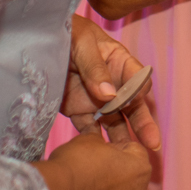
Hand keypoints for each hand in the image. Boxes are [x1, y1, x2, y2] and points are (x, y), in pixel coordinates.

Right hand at [37, 132, 153, 189]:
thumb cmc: (74, 165)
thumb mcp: (89, 139)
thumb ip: (102, 140)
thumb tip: (99, 141)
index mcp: (140, 168)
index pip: (134, 151)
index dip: (116, 147)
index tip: (100, 150)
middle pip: (130, 177)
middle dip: (116, 171)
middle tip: (92, 168)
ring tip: (84, 187)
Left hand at [62, 14, 161, 149]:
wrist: (36, 39)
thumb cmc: (67, 32)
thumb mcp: (83, 44)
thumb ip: (95, 68)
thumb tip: (110, 95)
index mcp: (120, 62)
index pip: (137, 80)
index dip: (138, 91)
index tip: (135, 100)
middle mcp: (113, 83)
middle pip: (132, 105)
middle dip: (143, 123)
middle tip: (153, 143)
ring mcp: (96, 99)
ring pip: (114, 120)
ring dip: (122, 137)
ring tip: (129, 156)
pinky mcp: (78, 110)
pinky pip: (89, 128)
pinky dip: (95, 141)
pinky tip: (100, 155)